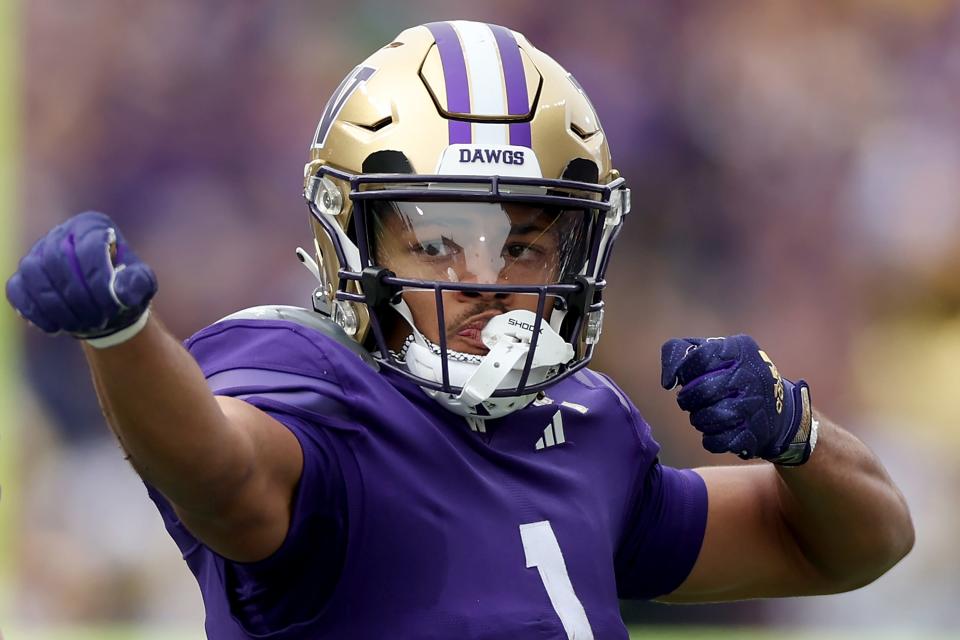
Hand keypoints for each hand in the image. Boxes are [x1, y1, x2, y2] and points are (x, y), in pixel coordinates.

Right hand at [6, 211, 156, 346]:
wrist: (105, 306)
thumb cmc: (124, 289)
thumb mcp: (142, 285)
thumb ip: (138, 283)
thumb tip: (121, 292)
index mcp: (93, 227)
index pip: (89, 247)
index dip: (99, 280)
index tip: (113, 307)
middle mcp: (61, 233)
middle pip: (58, 259)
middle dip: (79, 296)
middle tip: (98, 321)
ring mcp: (37, 253)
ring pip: (33, 273)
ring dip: (56, 305)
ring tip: (79, 326)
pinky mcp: (22, 276)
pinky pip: (17, 289)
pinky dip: (33, 310)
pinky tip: (54, 328)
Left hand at [661, 335, 814, 464]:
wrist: (781, 409)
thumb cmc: (733, 375)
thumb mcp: (713, 351)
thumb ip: (681, 351)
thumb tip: (668, 381)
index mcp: (738, 349)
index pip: (698, 358)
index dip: (682, 371)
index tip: (682, 378)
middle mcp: (750, 375)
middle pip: (701, 391)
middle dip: (688, 399)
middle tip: (689, 401)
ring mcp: (754, 404)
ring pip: (708, 418)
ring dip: (699, 420)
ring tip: (704, 415)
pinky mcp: (754, 432)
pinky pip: (718, 440)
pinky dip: (711, 439)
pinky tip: (715, 432)